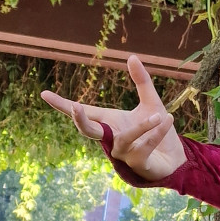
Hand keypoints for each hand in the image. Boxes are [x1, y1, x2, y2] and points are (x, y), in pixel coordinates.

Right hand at [41, 54, 185, 181]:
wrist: (176, 157)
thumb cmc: (158, 130)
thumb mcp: (151, 103)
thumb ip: (141, 81)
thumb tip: (132, 56)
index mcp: (110, 122)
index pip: (84, 112)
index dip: (62, 105)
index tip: (43, 93)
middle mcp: (111, 138)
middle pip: (88, 131)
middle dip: (80, 120)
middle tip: (76, 107)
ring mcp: (122, 154)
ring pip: (124, 139)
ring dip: (141, 127)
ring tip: (160, 115)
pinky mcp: (137, 164)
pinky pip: (143, 147)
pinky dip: (156, 133)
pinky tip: (167, 121)